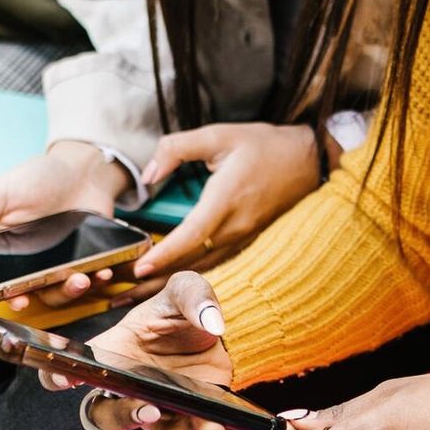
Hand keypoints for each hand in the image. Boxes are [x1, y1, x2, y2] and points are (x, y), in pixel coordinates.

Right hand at [0, 142, 129, 308]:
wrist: (85, 168)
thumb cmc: (40, 176)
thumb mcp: (0, 192)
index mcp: (1, 247)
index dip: (0, 295)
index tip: (11, 299)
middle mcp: (27, 261)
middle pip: (28, 292)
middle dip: (37, 297)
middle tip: (42, 293)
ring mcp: (57, 261)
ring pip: (57, 291)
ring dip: (69, 291)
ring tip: (81, 279)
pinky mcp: (83, 259)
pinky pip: (88, 279)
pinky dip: (96, 280)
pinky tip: (102, 273)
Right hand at [44, 271, 274, 429]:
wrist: (216, 327)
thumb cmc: (183, 309)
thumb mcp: (186, 288)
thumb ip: (194, 296)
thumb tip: (212, 322)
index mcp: (112, 355)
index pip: (67, 372)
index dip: (56, 377)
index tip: (63, 377)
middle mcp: (132, 389)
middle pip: (109, 416)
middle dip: (126, 418)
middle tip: (148, 410)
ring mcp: (167, 408)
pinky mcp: (201, 415)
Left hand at [113, 122, 321, 306]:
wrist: (311, 161)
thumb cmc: (265, 145)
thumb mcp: (219, 134)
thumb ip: (177, 148)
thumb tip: (148, 173)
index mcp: (228, 198)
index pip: (191, 235)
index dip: (164, 254)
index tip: (138, 267)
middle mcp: (237, 225)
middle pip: (191, 261)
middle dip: (154, 279)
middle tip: (118, 291)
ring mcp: (244, 236)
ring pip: (202, 267)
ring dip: (168, 283)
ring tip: (134, 294)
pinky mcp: (247, 240)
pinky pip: (215, 263)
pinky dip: (189, 275)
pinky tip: (170, 282)